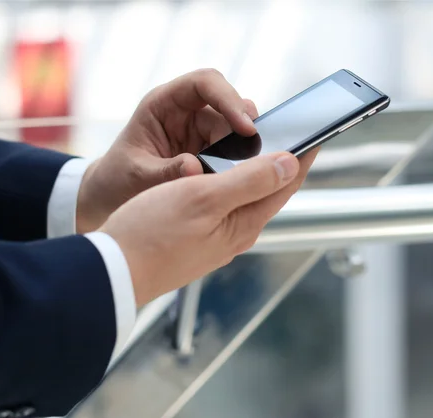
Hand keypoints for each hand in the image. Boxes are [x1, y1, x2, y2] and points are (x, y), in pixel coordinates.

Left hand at [76, 69, 258, 233]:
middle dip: (241, 130)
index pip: (204, 83)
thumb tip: (196, 169)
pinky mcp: (208, 149)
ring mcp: (199, 130)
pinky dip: (238, 162)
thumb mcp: (137, 176)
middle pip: (227, 106)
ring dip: (242, 148)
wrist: (112, 194)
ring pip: (234, 129)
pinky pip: (232, 149)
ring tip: (245, 172)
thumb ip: (165, 172)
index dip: (228, 98)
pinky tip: (241, 178)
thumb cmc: (118, 179)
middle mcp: (185, 111)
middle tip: (250, 159)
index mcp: (163, 103)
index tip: (246, 127)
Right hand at [100, 148, 318, 306]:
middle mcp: (235, 233)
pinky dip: (230, 185)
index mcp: (244, 223)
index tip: (316, 132)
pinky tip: (220, 176)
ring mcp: (216, 238)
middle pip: (269, 192)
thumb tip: (289, 163)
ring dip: (256, 173)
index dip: (303, 156)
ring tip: (261, 149)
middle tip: (290, 135)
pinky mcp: (197, 239)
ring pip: (246, 199)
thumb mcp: (203, 198)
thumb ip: (249, 181)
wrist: (115, 270)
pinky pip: (224, 207)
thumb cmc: (152, 234)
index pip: (286, 183)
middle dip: (282, 164)